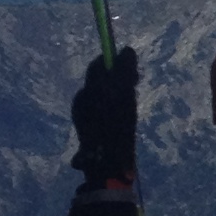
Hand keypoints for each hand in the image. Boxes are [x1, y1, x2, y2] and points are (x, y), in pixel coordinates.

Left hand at [68, 48, 138, 185]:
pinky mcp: (86, 128)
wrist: (107, 166)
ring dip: (115, 93)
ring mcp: (82, 115)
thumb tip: (125, 49)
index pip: (99, 65)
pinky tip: (121, 119)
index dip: (115, 62)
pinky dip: (111, 107)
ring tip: (130, 105)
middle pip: (99, 80)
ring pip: (100, 94)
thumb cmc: (118, 130)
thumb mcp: (125, 96)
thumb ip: (124, 71)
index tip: (133, 71)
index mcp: (88, 90)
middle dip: (117, 78)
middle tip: (134, 86)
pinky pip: (99, 109)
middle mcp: (81, 100)